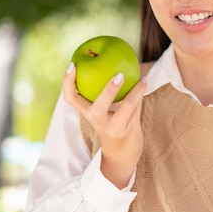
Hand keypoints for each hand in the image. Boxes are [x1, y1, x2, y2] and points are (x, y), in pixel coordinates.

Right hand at [63, 63, 146, 188]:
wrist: (122, 153)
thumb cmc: (111, 123)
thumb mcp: (102, 109)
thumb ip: (102, 89)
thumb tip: (106, 58)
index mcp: (87, 112)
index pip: (71, 98)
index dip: (68, 83)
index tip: (72, 65)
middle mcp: (98, 121)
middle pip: (98, 108)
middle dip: (108, 91)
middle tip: (119, 75)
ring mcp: (114, 128)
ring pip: (126, 109)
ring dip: (135, 93)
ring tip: (141, 78)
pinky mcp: (129, 130)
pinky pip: (136, 109)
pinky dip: (140, 94)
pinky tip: (144, 80)